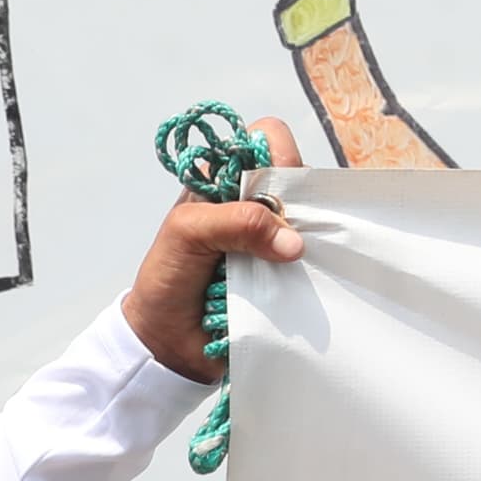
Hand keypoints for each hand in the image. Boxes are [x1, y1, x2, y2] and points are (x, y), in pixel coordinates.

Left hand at [124, 116, 303, 383]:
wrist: (166, 341)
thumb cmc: (167, 276)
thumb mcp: (188, 233)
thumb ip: (236, 222)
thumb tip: (294, 243)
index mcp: (227, 179)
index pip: (268, 140)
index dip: (280, 156)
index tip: (276, 192)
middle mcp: (256, 203)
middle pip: (299, 179)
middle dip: (300, 202)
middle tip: (287, 233)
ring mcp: (275, 239)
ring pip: (313, 222)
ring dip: (309, 241)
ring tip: (293, 263)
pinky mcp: (288, 274)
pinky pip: (314, 264)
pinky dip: (312, 272)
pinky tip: (303, 282)